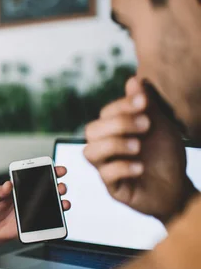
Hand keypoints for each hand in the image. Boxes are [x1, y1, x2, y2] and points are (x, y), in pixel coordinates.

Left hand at [0, 167, 70, 243]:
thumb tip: (8, 184)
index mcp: (24, 185)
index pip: (40, 175)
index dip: (51, 171)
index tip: (57, 170)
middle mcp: (34, 196)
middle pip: (53, 189)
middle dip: (60, 186)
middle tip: (59, 187)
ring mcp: (38, 209)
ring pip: (56, 204)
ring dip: (62, 202)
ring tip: (61, 203)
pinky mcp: (38, 222)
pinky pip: (51, 221)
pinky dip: (56, 219)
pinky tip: (56, 218)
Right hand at [84, 77, 193, 222]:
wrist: (178, 187)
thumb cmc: (166, 156)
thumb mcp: (161, 126)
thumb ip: (147, 105)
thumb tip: (133, 80)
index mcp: (114, 131)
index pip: (105, 113)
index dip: (122, 106)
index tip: (144, 102)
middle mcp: (106, 148)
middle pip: (91, 131)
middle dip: (117, 124)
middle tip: (146, 125)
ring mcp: (106, 168)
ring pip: (90, 152)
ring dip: (114, 145)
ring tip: (138, 147)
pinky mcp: (113, 188)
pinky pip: (105, 175)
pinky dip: (122, 167)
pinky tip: (141, 167)